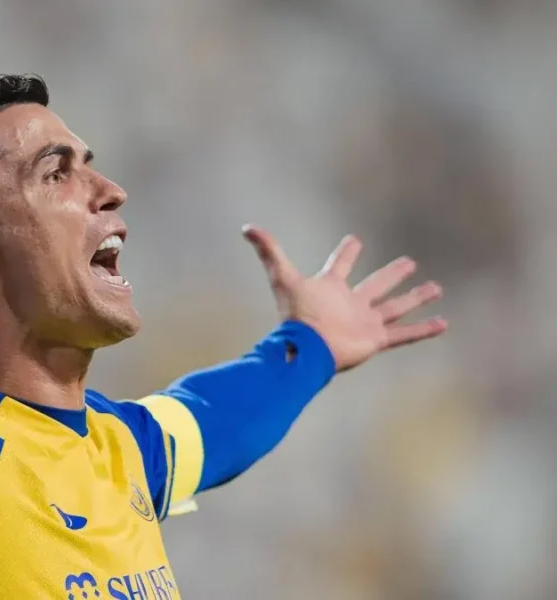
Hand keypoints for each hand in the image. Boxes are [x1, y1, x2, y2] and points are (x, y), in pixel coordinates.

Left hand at [243, 225, 446, 371]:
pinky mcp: (375, 339)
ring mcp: (364, 321)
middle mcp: (350, 303)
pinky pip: (404, 334)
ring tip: (436, 287)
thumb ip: (268, 250)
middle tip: (409, 262)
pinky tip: (443, 323)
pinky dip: (423, 329)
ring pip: (396, 307)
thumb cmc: (295, 314)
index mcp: (331, 287)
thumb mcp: (282, 277)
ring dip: (416, 297)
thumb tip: (247, 227)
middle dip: (392, 274)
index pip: (340, 264)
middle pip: (376, 284)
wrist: (306, 348)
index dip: (347, 252)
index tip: (354, 240)